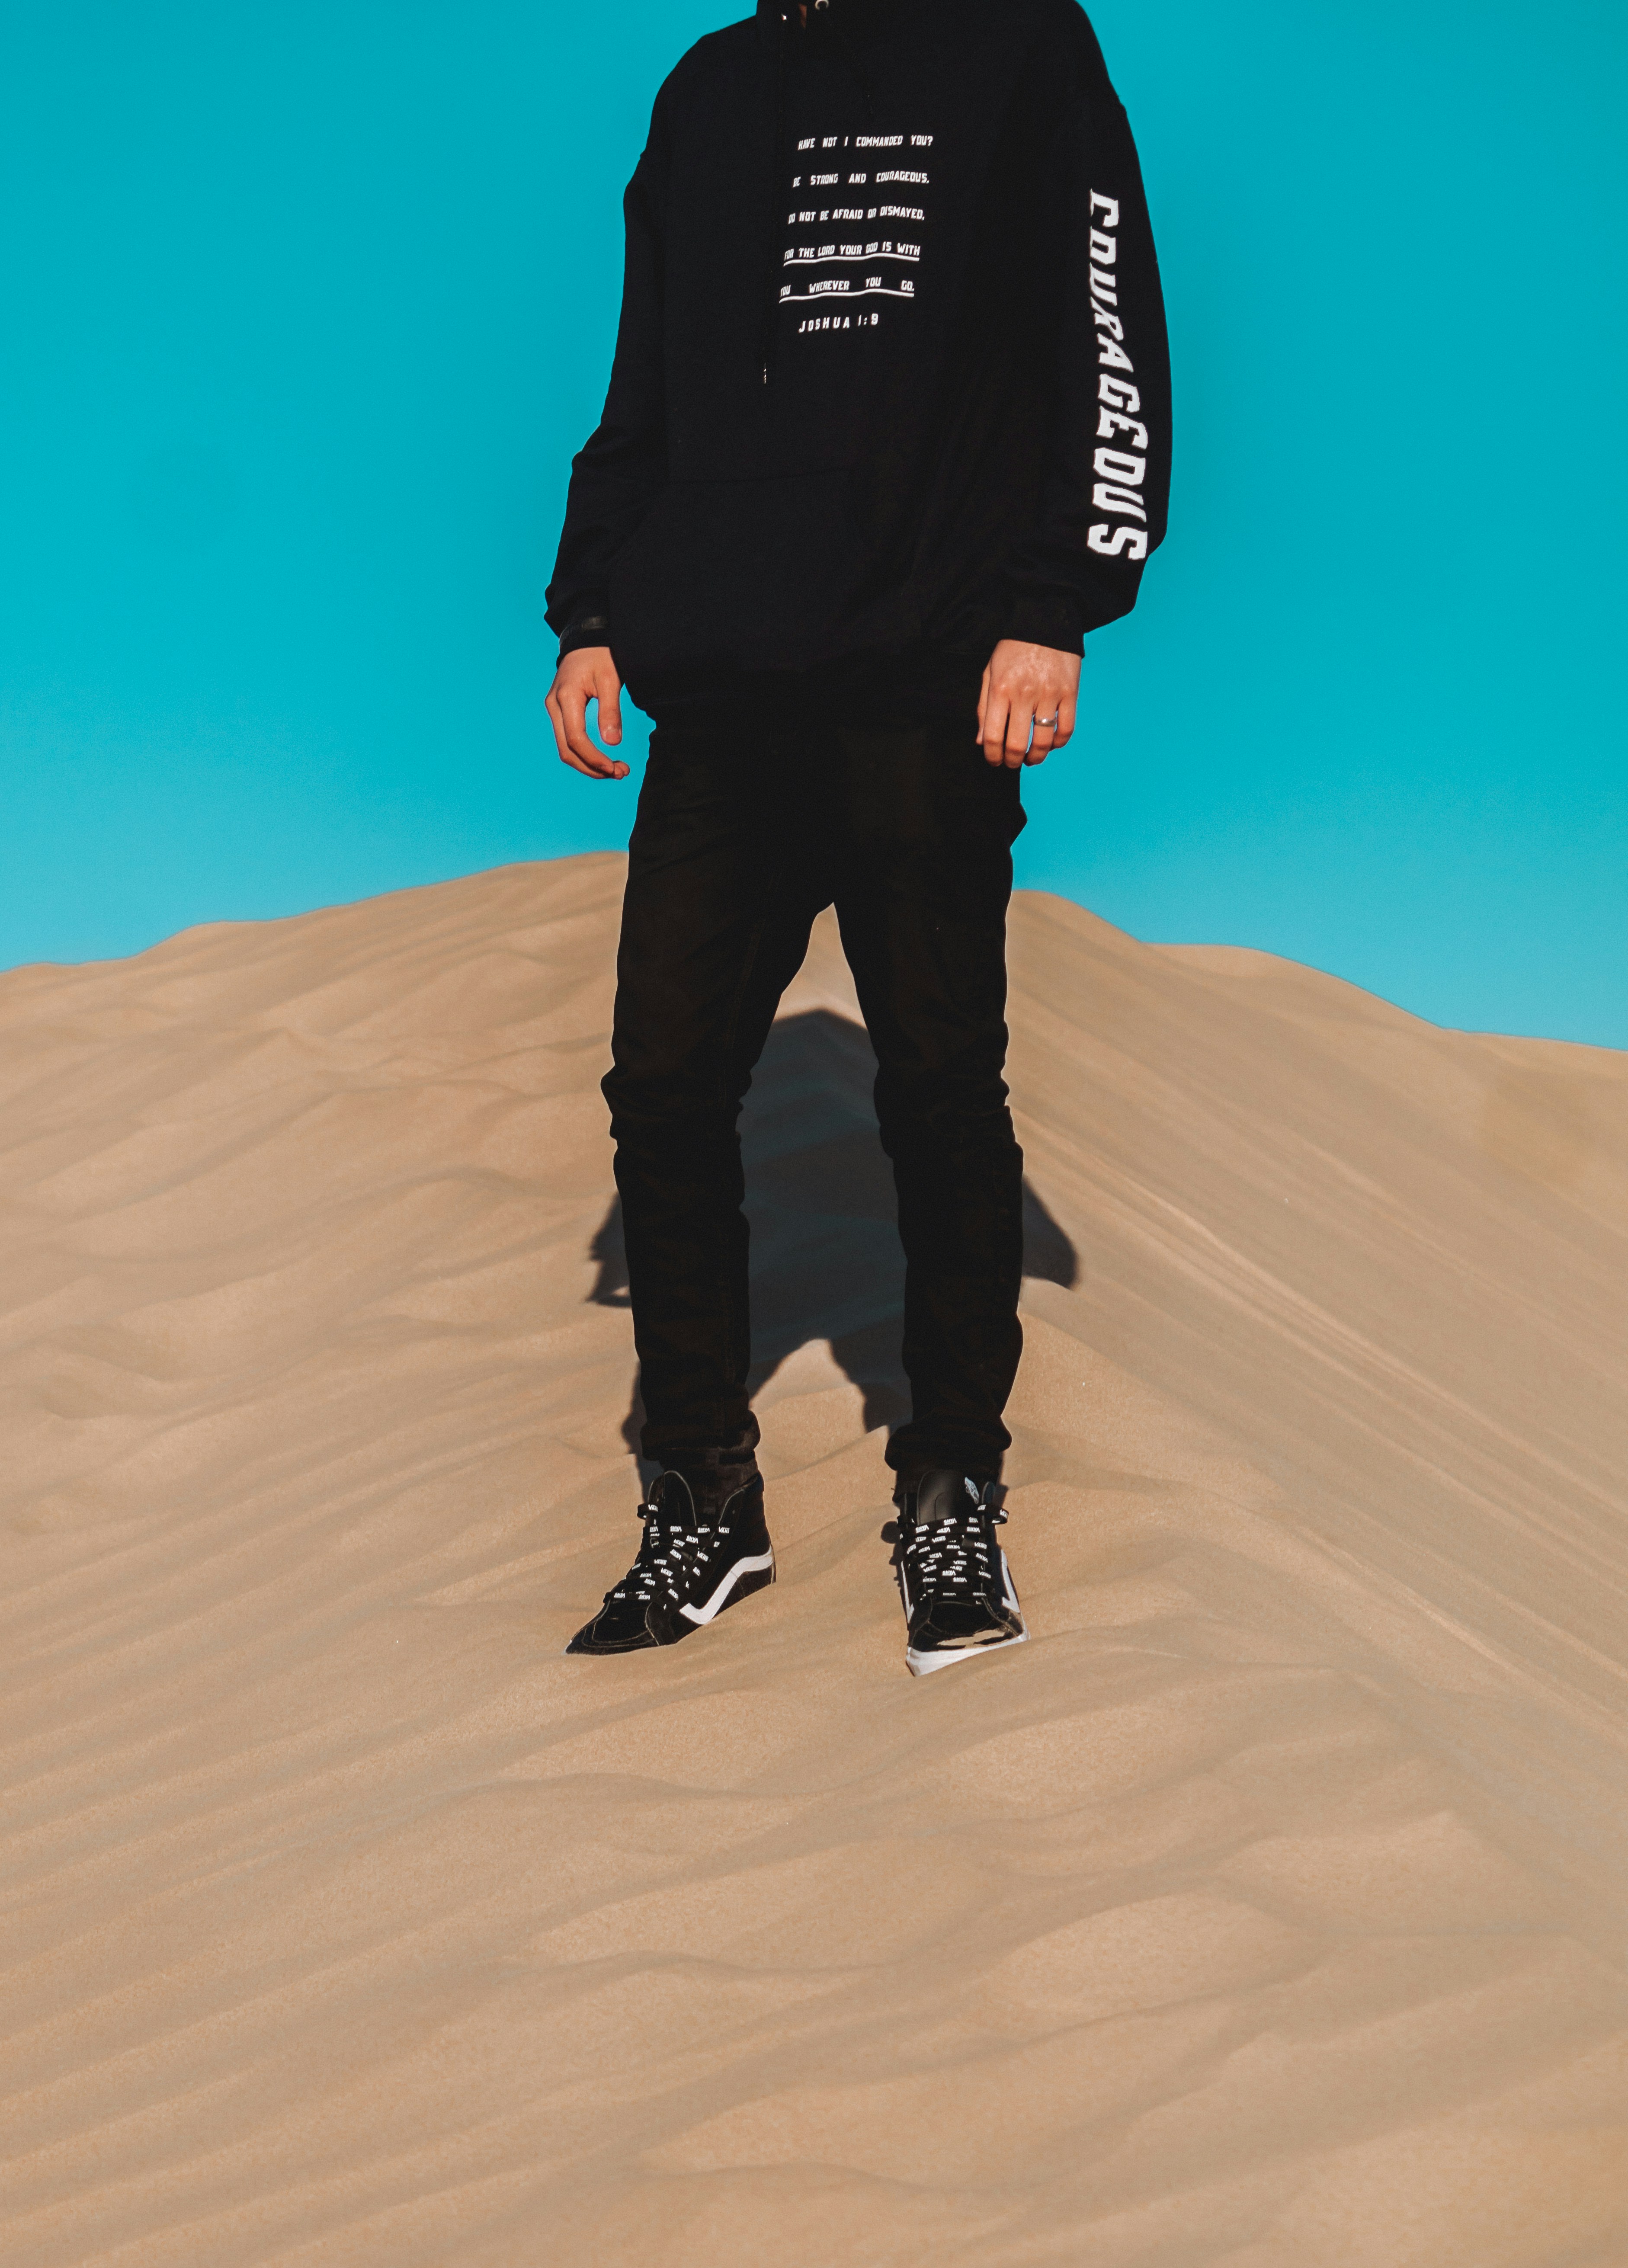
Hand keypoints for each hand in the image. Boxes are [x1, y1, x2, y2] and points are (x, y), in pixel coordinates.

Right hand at [546, 646, 629, 780]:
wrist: (586, 641)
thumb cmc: (601, 656)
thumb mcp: (610, 680)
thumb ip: (610, 711)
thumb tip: (612, 743)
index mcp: (565, 697)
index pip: (575, 739)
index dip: (594, 758)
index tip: (615, 768)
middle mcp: (554, 706)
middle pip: (566, 750)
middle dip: (592, 768)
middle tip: (620, 773)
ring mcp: (554, 709)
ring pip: (566, 749)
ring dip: (589, 765)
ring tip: (615, 770)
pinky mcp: (560, 712)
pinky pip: (568, 740)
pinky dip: (585, 754)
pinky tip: (603, 759)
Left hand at [977, 640, 1080, 767]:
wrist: (1045, 623)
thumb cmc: (1013, 650)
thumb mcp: (990, 673)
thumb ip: (983, 708)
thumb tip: (980, 741)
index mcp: (1000, 690)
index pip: (992, 736)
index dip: (992, 756)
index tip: (994, 761)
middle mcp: (1024, 694)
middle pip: (1017, 744)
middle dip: (1013, 761)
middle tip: (1012, 763)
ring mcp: (1049, 694)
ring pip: (1043, 741)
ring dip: (1036, 757)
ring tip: (1032, 758)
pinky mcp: (1070, 692)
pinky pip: (1066, 728)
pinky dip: (1058, 743)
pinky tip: (1051, 744)